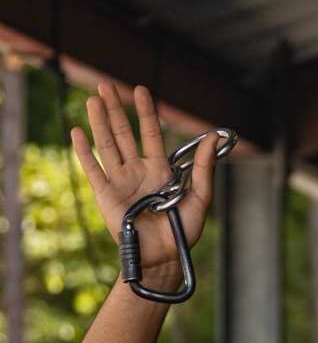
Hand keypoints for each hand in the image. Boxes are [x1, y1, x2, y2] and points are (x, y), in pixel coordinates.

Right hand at [71, 82, 217, 280]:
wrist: (163, 257)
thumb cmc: (183, 231)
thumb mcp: (200, 197)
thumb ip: (204, 168)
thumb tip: (214, 137)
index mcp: (160, 169)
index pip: (151, 133)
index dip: (146, 112)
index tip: (142, 90)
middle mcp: (138, 171)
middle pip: (123, 133)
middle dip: (115, 109)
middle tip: (106, 85)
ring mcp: (120, 181)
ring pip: (107, 145)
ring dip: (99, 122)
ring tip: (93, 99)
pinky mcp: (105, 195)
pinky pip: (92, 168)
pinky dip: (84, 150)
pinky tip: (77, 131)